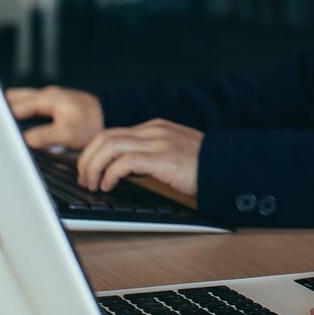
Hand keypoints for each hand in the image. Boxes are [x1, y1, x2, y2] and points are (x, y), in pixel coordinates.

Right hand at [6, 86, 104, 150]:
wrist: (110, 118)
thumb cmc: (91, 126)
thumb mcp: (68, 134)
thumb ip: (44, 136)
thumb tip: (23, 139)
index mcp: (47, 98)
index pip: (15, 107)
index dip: (4, 119)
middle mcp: (45, 94)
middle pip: (14, 99)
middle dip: (4, 112)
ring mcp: (48, 98)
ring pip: (20, 101)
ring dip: (13, 113)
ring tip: (6, 130)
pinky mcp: (51, 104)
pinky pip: (28, 106)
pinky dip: (21, 114)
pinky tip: (19, 127)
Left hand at [74, 119, 202, 196]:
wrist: (228, 168)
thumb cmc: (203, 167)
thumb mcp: (172, 154)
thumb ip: (150, 154)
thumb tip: (123, 169)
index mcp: (155, 128)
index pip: (112, 133)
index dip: (93, 152)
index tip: (88, 170)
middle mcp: (154, 131)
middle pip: (104, 137)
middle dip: (87, 159)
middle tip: (85, 180)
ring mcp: (158, 142)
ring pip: (109, 146)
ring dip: (93, 167)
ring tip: (93, 185)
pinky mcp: (162, 158)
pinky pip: (124, 162)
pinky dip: (110, 174)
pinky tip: (109, 186)